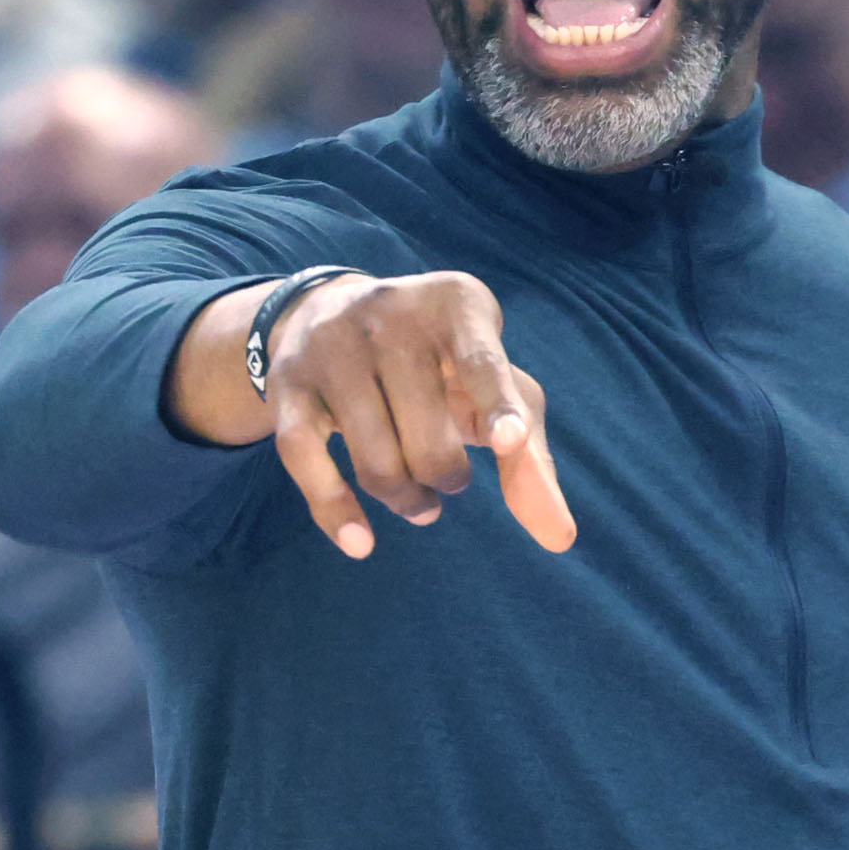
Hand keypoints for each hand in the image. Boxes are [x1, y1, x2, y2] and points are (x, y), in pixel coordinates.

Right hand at [166, 268, 574, 557]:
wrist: (328, 312)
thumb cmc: (438, 364)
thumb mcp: (493, 390)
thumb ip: (530, 457)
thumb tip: (559, 538)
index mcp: (456, 305)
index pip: (479, 362)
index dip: (497, 406)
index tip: (510, 442)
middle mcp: (390, 314)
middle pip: (428, 437)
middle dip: (446, 476)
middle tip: (449, 477)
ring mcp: (333, 346)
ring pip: (374, 459)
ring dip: (405, 498)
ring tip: (419, 501)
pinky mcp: (289, 383)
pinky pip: (306, 460)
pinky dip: (335, 511)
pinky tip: (361, 544)